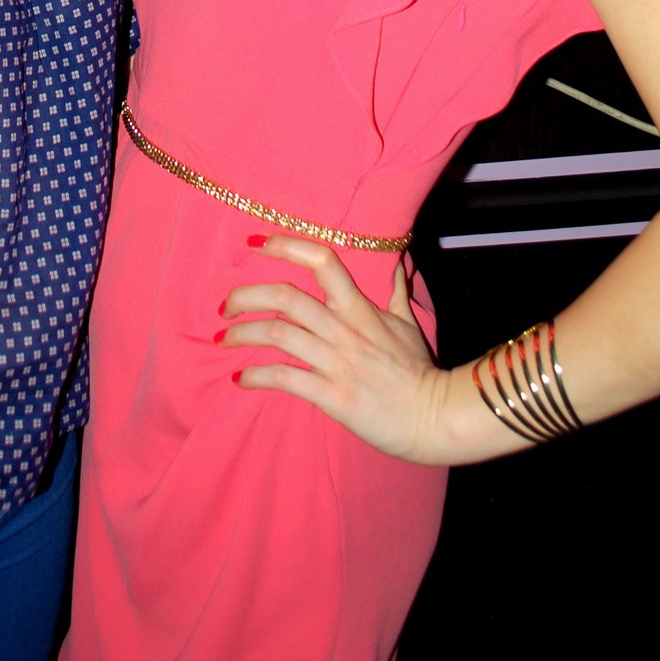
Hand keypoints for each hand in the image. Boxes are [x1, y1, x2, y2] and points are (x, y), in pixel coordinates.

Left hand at [221, 236, 452, 464]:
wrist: (434, 417)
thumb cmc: (419, 371)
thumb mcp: (408, 324)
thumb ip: (396, 291)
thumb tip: (399, 262)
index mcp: (359, 308)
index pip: (322, 260)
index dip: (286, 246)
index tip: (256, 243)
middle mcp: (344, 330)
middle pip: (286, 297)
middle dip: (246, 296)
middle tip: (226, 305)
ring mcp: (337, 362)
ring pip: (278, 335)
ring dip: (243, 334)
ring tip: (224, 339)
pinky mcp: (332, 396)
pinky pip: (285, 379)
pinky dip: (256, 377)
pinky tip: (240, 378)